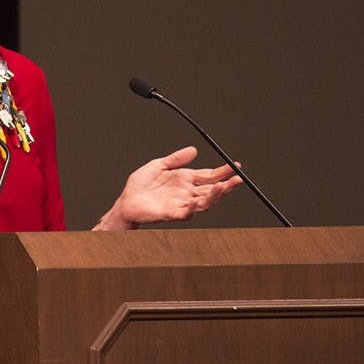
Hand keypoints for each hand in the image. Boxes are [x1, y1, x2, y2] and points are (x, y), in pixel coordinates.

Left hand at [94, 146, 242, 229]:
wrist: (126, 201)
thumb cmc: (140, 185)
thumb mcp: (159, 164)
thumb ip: (176, 158)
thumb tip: (194, 150)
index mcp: (185, 180)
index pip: (209, 175)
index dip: (223, 171)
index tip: (235, 165)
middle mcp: (186, 192)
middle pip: (211, 189)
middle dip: (226, 185)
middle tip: (237, 178)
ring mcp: (181, 204)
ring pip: (203, 202)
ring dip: (215, 196)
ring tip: (223, 187)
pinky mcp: (171, 213)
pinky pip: (186, 213)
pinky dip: (194, 208)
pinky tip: (200, 201)